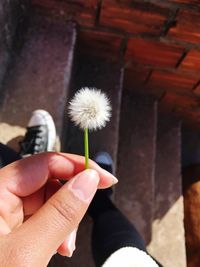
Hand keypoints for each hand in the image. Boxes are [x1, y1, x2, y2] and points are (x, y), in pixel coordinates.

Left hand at [0, 152, 116, 266]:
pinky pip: (42, 217)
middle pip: (47, 181)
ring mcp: (5, 215)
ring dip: (64, 219)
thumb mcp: (27, 252)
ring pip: (47, 200)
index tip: (102, 177)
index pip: (43, 164)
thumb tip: (89, 180)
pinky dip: (56, 229)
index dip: (76, 166)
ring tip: (64, 245)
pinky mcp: (12, 229)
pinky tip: (57, 245)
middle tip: (79, 223)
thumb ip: (61, 212)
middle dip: (70, 200)